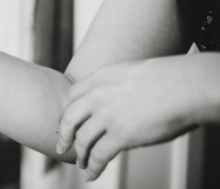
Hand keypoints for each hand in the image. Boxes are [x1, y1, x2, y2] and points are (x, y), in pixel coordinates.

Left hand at [56, 55, 212, 180]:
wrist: (186, 86)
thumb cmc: (168, 79)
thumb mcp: (129, 72)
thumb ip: (115, 86)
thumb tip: (114, 101)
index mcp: (99, 78)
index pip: (70, 96)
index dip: (64, 112)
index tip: (64, 122)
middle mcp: (98, 96)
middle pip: (69, 119)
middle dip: (63, 136)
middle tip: (61, 146)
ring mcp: (107, 116)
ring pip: (82, 140)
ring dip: (79, 155)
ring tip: (81, 163)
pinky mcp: (121, 135)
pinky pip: (98, 156)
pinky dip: (92, 167)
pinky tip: (91, 173)